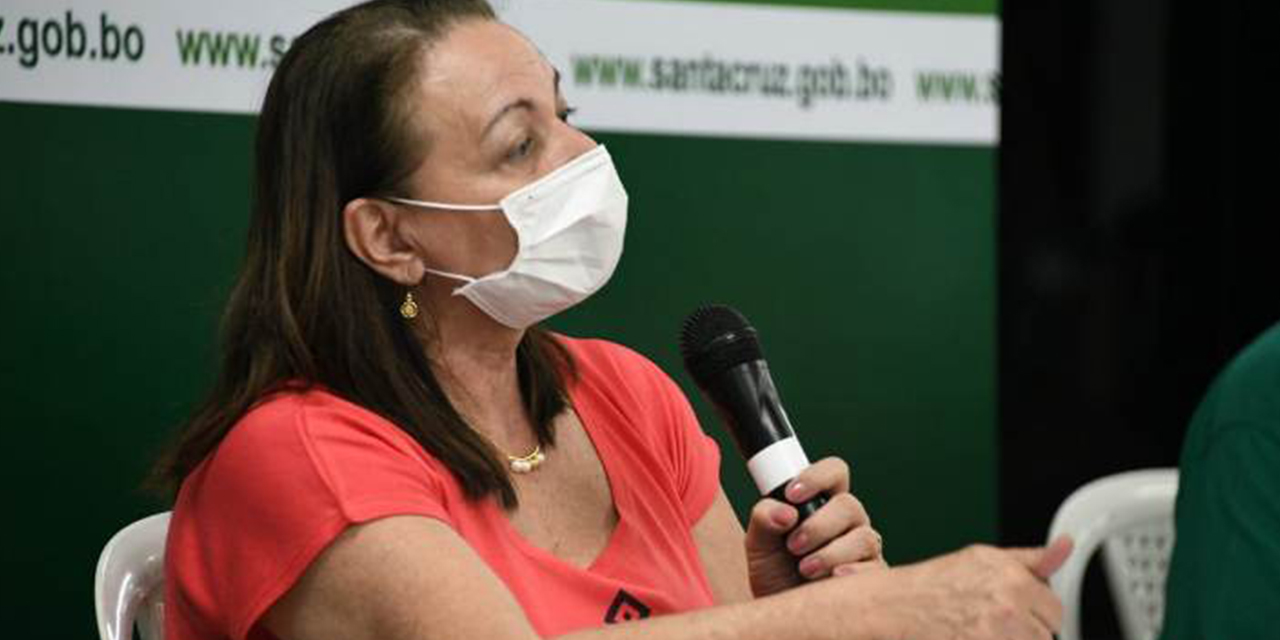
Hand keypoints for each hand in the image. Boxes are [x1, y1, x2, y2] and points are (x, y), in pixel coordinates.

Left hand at [744, 457, 885, 597]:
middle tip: (793, 545)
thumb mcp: (758, 544)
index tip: (792, 494)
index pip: (834, 472)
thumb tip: (785, 512)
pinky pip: (874, 569)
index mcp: (823, 503)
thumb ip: (763, 518)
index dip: (817, 476)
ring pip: (864, 537)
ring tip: (805, 569)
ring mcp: (863, 549)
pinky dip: (851, 573)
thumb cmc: (775, 573)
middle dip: (819, 525)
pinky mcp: (872, 576)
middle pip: (849, 504)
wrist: (785, 613)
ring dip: (831, 553)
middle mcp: (848, 522)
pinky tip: (831, 579)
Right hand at [872, 536, 1073, 639]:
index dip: (1036, 614)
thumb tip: (1066, 544)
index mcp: (1014, 577)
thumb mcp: (985, 559)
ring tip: (982, 631)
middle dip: (1026, 632)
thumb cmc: (937, 582)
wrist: (896, 604)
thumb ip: (1032, 559)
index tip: (1015, 612)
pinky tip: (972, 636)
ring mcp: (997, 632)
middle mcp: (1009, 603)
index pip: (1055, 610)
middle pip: (1045, 635)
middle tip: (993, 622)